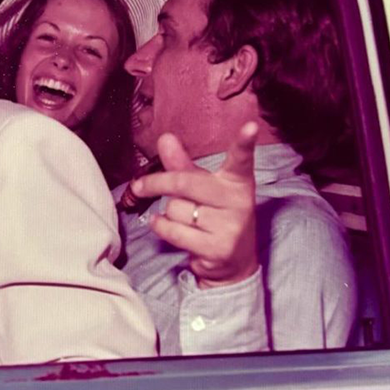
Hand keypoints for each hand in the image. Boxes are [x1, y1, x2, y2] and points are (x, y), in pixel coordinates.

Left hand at [131, 123, 259, 287]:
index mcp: (237, 181)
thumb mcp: (202, 187)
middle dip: (157, 183)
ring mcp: (229, 227)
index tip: (250, 126)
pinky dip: (161, 227)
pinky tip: (163, 225)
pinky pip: (174, 231)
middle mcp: (237, 202)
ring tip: (182, 218)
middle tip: (139, 186)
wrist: (234, 263)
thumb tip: (165, 138)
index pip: (241, 159)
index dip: (245, 143)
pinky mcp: (217, 249)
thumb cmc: (215, 215)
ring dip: (167, 212)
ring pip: (176, 209)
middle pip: (186, 183)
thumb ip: (183, 164)